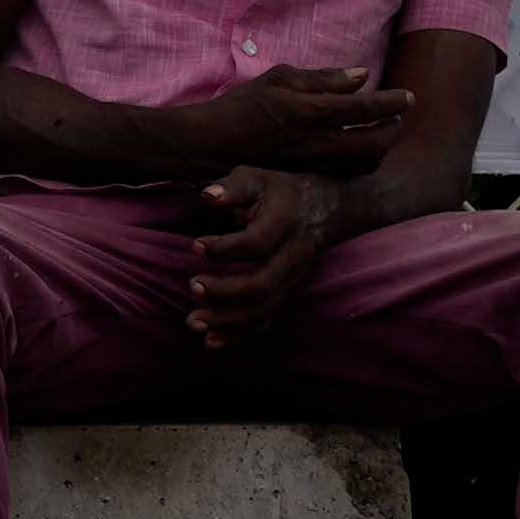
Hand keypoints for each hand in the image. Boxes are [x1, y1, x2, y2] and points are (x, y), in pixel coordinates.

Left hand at [185, 161, 349, 343]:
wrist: (327, 209)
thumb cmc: (280, 191)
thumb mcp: (256, 178)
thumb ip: (231, 187)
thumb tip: (207, 197)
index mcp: (284, 223)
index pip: (256, 242)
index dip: (225, 249)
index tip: (195, 245)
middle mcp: (293, 256)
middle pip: (262, 284)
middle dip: (224, 291)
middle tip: (192, 286)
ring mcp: (293, 280)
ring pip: (264, 310)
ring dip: (227, 321)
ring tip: (194, 322)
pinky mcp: (288, 294)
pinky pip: (267, 320)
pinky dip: (239, 334)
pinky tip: (212, 341)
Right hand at [195, 64, 411, 171]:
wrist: (212, 145)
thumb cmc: (243, 105)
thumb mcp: (280, 79)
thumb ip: (324, 79)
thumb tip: (362, 76)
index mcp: (312, 112)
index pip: (367, 108)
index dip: (393, 102)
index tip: (408, 97)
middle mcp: (318, 142)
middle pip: (376, 145)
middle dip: (393, 130)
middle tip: (397, 117)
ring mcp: (315, 164)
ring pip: (365, 164)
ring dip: (380, 148)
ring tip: (379, 132)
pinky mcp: (309, 177)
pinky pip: (346, 172)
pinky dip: (359, 160)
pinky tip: (354, 147)